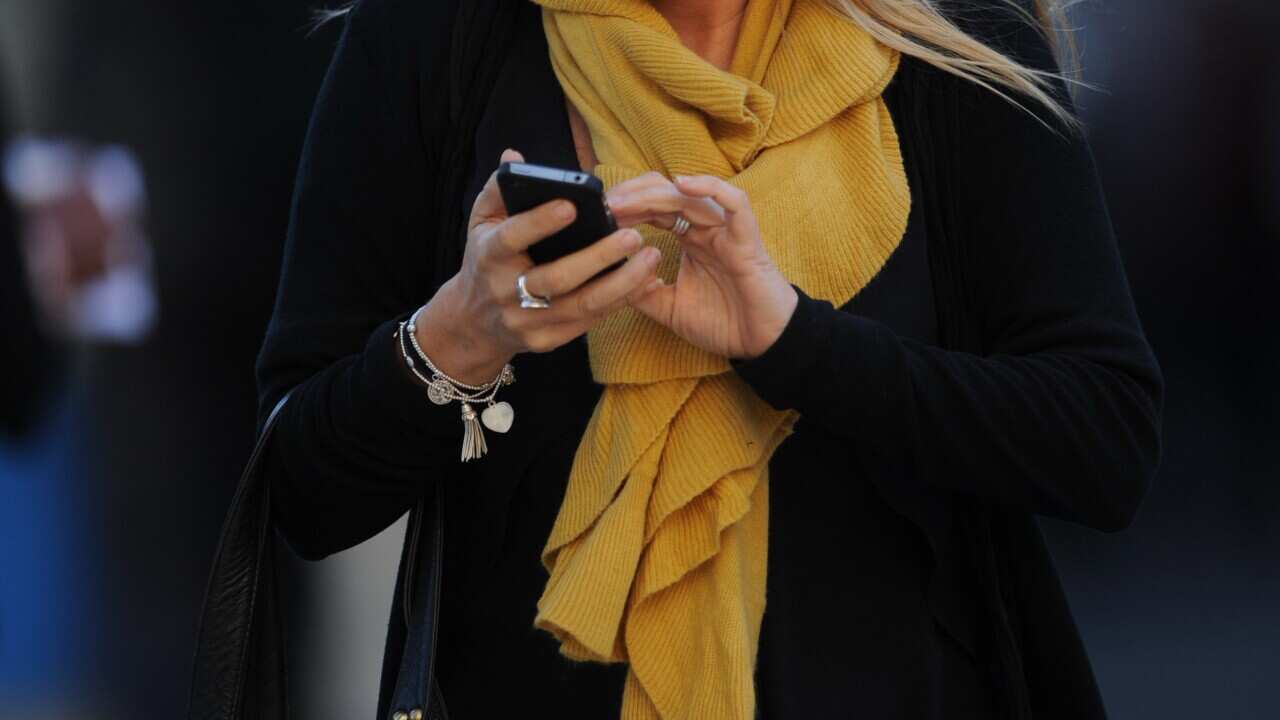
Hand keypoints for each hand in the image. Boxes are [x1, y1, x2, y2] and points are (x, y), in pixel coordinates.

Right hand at [416, 149, 661, 384]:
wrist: (474, 321)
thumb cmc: (487, 259)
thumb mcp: (482, 223)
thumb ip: (498, 189)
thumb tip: (515, 155)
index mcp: (489, 256)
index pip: (512, 238)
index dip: (540, 222)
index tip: (571, 205)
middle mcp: (505, 292)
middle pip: (557, 278)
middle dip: (598, 257)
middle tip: (632, 235)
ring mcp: (526, 321)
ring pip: (581, 306)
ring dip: (621, 283)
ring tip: (650, 258)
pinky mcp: (545, 341)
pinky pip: (588, 322)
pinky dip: (619, 302)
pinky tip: (643, 282)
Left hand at [607, 173, 797, 359]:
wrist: (762, 344)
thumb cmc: (723, 322)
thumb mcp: (669, 309)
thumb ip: (642, 291)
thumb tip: (612, 272)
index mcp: (689, 239)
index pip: (655, 208)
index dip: (628, 206)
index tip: (601, 214)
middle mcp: (706, 229)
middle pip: (668, 194)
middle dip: (635, 195)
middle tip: (607, 205)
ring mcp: (727, 231)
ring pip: (691, 196)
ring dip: (655, 194)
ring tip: (627, 202)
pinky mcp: (747, 240)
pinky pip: (735, 204)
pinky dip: (711, 188)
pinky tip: (683, 184)